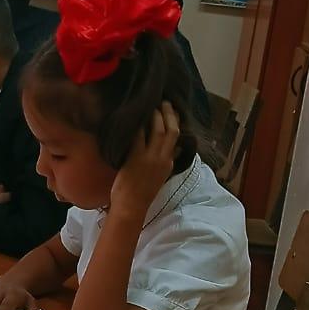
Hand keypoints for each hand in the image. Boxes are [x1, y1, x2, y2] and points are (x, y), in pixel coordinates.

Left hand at [110, 101, 179, 217]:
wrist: (131, 207)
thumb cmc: (141, 194)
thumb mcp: (159, 177)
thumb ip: (164, 162)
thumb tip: (172, 150)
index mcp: (169, 163)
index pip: (177, 139)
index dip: (175, 123)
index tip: (173, 113)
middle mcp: (163, 158)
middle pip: (171, 131)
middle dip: (169, 114)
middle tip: (165, 102)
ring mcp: (150, 158)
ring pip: (158, 130)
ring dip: (156, 116)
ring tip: (152, 106)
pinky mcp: (136, 158)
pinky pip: (138, 137)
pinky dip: (137, 125)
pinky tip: (134, 117)